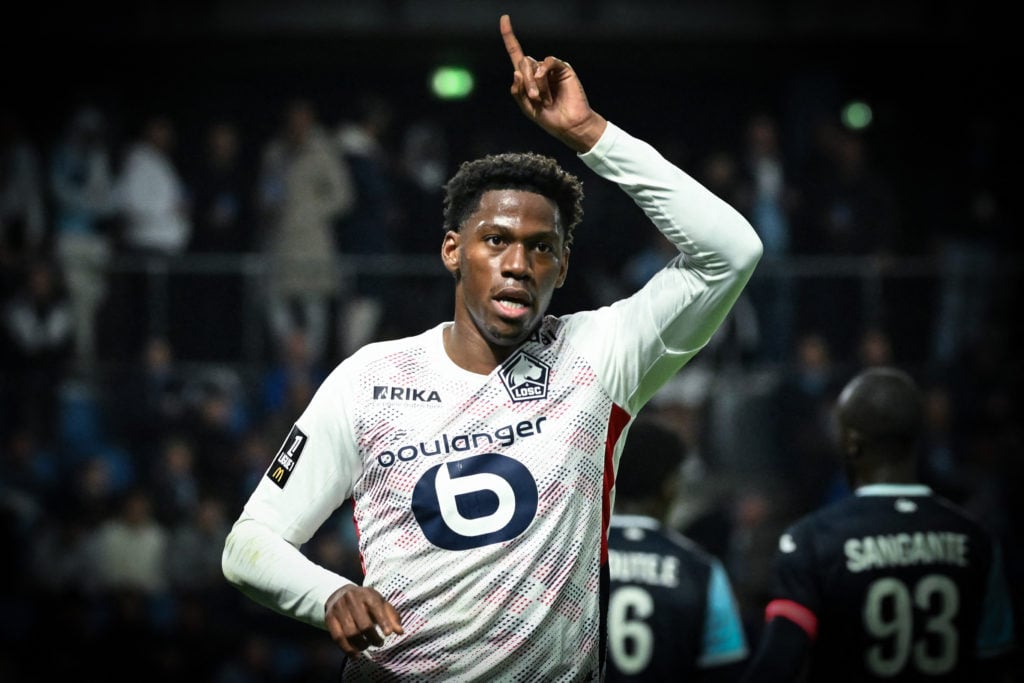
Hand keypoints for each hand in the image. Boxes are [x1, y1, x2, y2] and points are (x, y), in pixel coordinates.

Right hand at [325, 584, 404, 656]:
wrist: (340, 593)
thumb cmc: (365, 601)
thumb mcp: (380, 603)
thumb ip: (391, 616)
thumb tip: (400, 632)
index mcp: (367, 594)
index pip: (376, 608)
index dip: (383, 622)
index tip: (388, 634)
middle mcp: (351, 599)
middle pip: (363, 624)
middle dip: (373, 637)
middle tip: (379, 643)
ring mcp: (339, 609)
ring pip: (350, 633)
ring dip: (361, 645)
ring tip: (367, 646)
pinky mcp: (329, 618)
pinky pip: (337, 638)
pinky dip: (347, 649)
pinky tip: (355, 655)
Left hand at [500, 14, 606, 152]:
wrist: (568, 124)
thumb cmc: (548, 117)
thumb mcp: (526, 107)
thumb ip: (518, 92)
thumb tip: (516, 72)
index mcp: (527, 77)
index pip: (516, 53)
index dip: (509, 37)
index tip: (504, 18)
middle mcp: (538, 70)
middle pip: (522, 64)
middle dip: (525, 82)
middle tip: (535, 98)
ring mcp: (550, 69)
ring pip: (534, 65)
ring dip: (535, 83)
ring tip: (543, 99)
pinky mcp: (563, 69)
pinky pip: (549, 61)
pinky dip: (544, 70)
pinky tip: (542, 78)